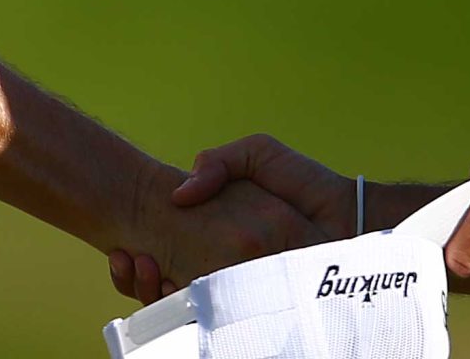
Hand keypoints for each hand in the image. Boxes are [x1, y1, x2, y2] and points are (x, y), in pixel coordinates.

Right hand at [109, 136, 352, 301]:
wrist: (346, 218)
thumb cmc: (303, 184)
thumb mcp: (257, 154)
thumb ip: (218, 164)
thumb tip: (180, 195)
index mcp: (217, 234)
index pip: (164, 249)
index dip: (138, 254)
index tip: (122, 248)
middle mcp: (220, 264)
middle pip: (162, 282)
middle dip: (138, 278)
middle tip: (124, 258)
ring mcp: (234, 285)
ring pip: (178, 302)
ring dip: (150, 292)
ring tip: (140, 269)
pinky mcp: (249, 303)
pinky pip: (206, 314)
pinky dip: (180, 308)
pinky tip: (166, 291)